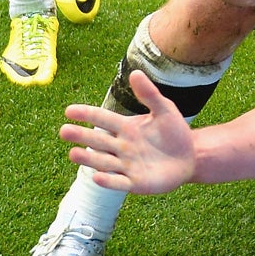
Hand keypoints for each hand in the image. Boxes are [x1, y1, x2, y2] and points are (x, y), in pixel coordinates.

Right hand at [60, 71, 196, 193]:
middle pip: (98, 140)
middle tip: (63, 131)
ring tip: (73, 153)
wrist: (191, 157)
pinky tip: (97, 176)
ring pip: (103, 161)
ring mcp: (127, 165)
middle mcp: (121, 146)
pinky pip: (119, 182)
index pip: (102, 119)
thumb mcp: (164, 110)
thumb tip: (135, 72)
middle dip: (81, 136)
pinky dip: (108, 180)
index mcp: (126, 127)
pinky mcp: (135, 182)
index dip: (87, 114)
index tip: (69, 110)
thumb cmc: (175, 132)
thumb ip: (149, 94)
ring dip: (89, 158)